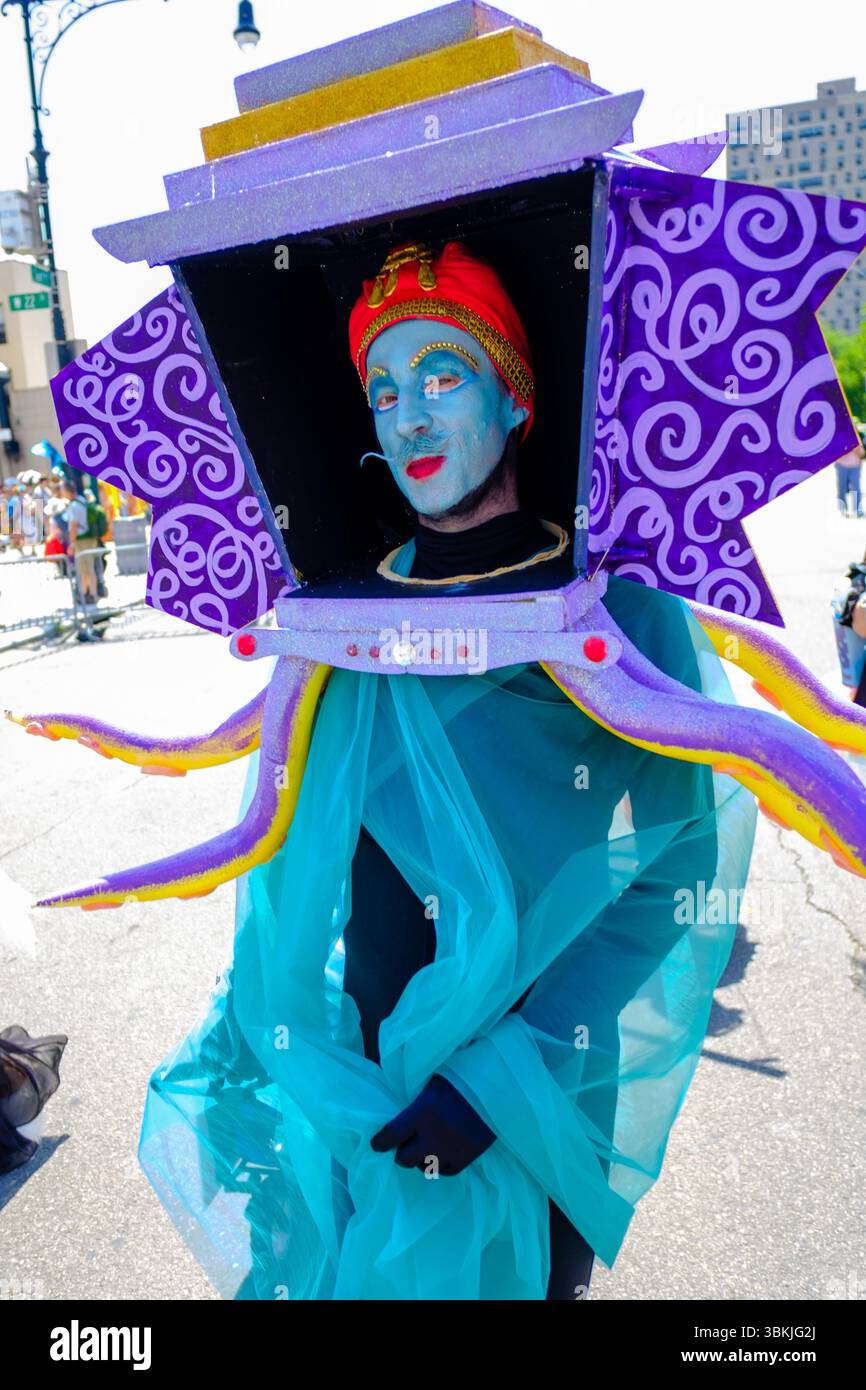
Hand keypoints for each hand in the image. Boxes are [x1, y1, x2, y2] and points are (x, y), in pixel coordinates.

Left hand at [370, 1073, 495, 1176]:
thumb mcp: (431, 1085)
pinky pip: (445, 1171)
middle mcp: (434, 1136)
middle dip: (402, 1152)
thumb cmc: (460, 1079)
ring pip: (424, 1167)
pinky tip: (441, 1154)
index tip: (377, 1144)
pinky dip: (440, 1164)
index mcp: (422, 1112)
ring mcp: (451, 1150)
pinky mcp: (467, 1157)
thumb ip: (415, 1104)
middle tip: (405, 1144)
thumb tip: (399, 1117)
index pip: (391, 1135)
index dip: (380, 1142)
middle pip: (404, 1159)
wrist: (496, 1088)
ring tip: (426, 1147)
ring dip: (421, 1158)